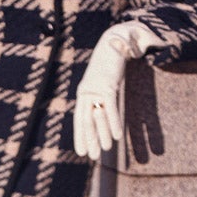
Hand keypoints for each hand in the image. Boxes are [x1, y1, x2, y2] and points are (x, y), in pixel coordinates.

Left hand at [72, 19, 168, 159]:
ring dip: (102, 134)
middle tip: (90, 156)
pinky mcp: (107, 84)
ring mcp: (96, 88)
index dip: (80, 135)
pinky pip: (111, 107)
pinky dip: (114, 122)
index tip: (82, 151)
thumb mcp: (103, 80)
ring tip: (105, 150)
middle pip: (85, 120)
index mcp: (83, 92)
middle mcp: (86, 92)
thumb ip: (102, 94)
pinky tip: (117, 136)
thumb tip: (102, 109)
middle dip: (89, 139)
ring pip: (97, 116)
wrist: (115, 40)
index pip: (79, 118)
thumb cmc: (109, 62)